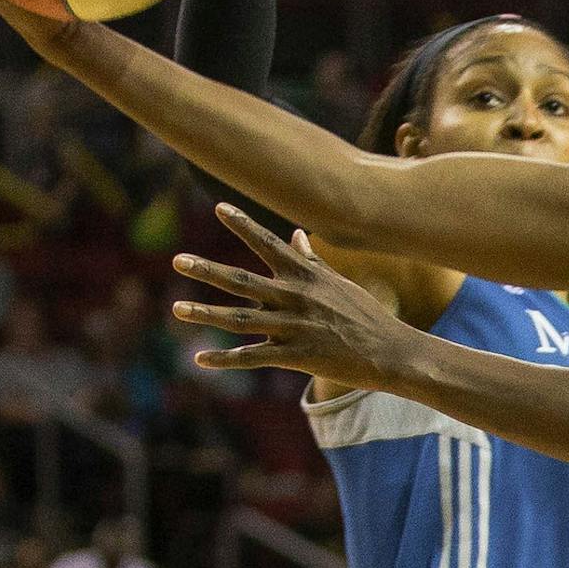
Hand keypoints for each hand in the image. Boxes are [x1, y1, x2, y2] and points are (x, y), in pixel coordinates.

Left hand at [173, 204, 415, 386]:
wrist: (392, 352)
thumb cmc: (366, 315)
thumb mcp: (339, 283)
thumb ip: (311, 260)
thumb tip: (297, 235)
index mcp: (306, 276)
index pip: (269, 244)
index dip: (243, 225)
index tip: (219, 208)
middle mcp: (296, 297)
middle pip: (242, 282)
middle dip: (208, 270)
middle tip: (178, 261)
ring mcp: (294, 327)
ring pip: (240, 320)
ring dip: (206, 314)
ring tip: (177, 309)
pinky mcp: (296, 356)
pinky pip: (253, 358)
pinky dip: (225, 359)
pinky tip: (199, 359)